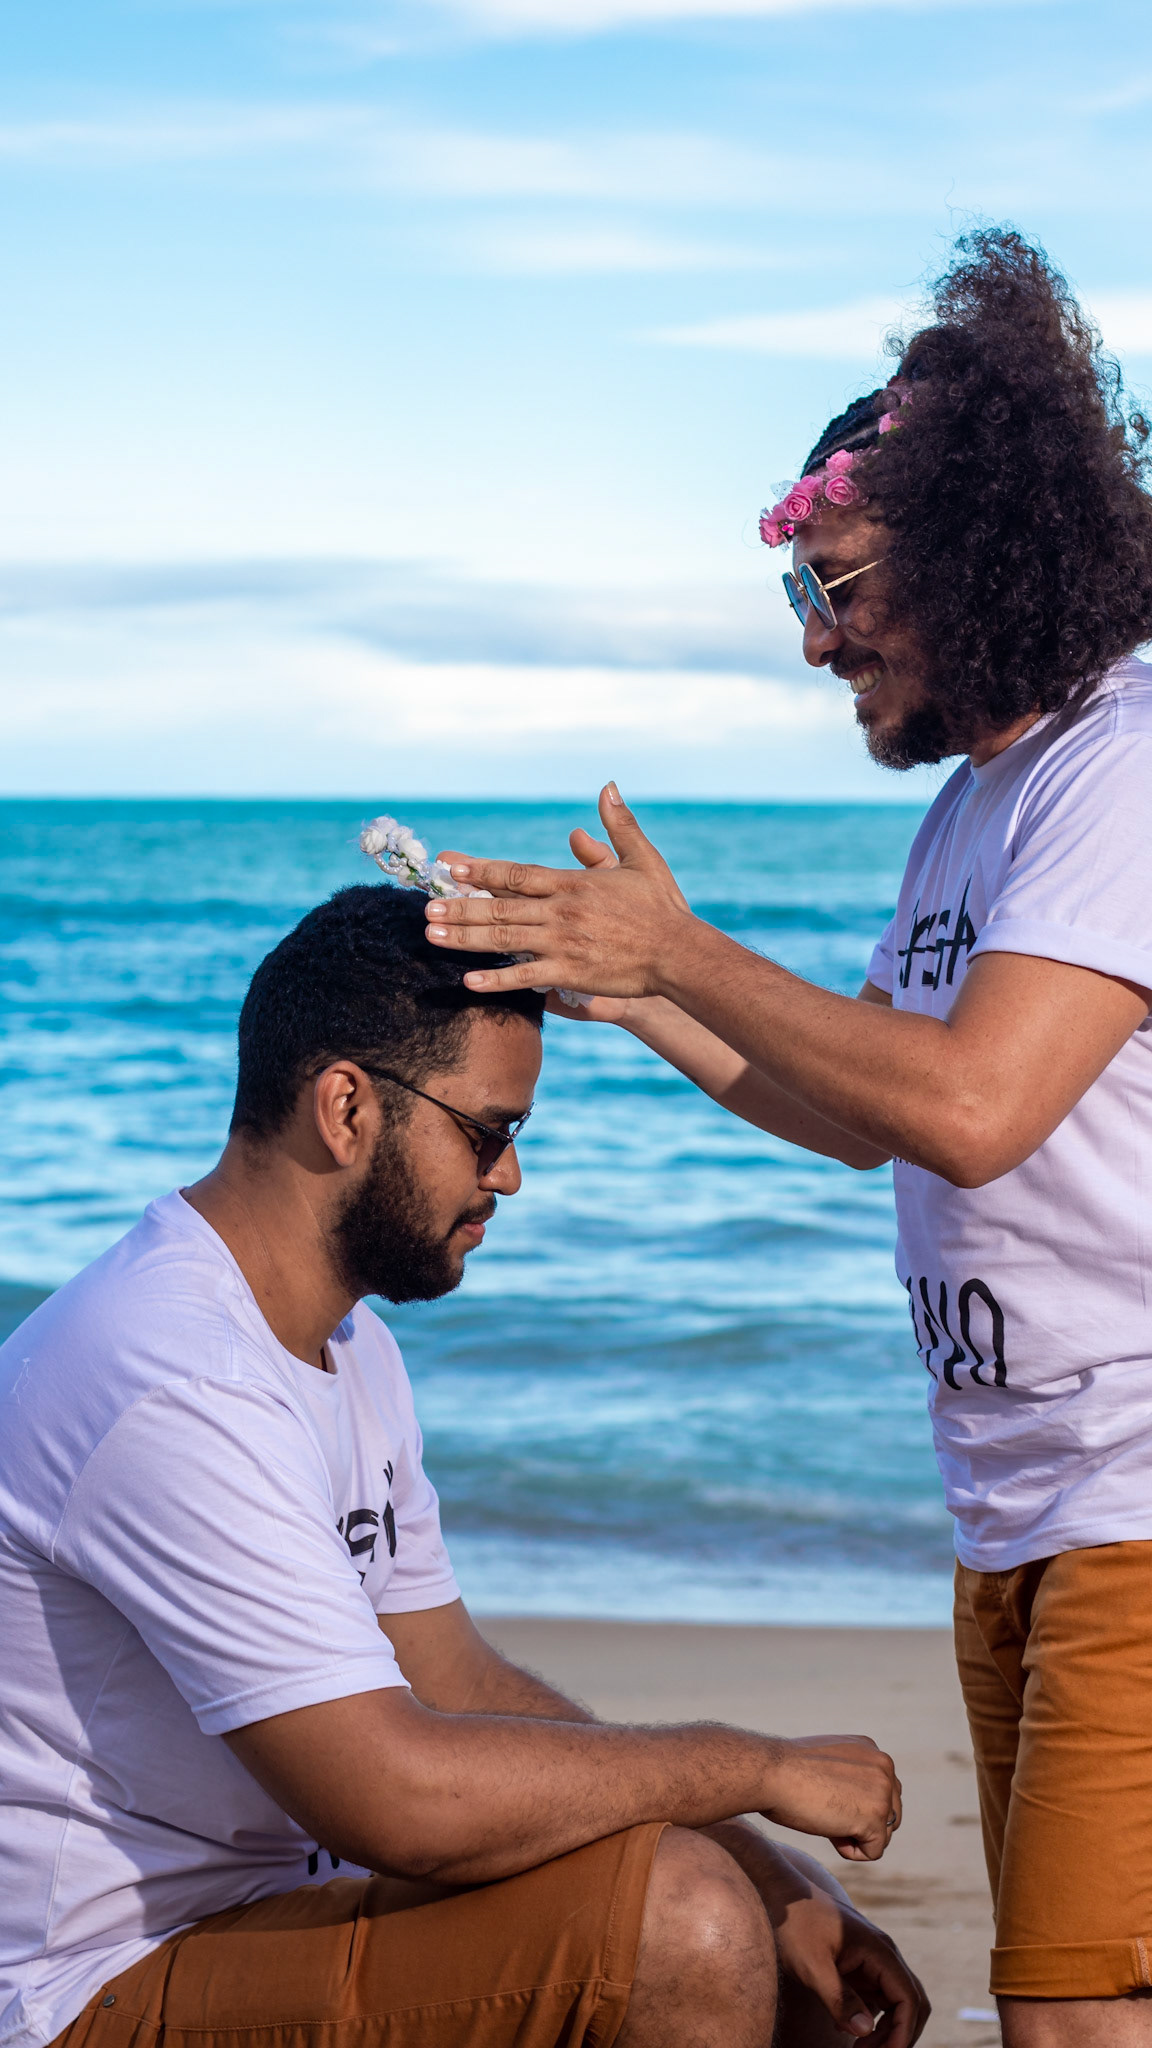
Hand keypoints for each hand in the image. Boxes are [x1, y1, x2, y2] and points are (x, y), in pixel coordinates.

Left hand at [425, 784, 693, 999]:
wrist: (680, 952)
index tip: (451, 866)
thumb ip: (618, 824)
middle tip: (426, 908)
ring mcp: (564, 944)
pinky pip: (526, 978)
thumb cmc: (662, 907)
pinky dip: (497, 981)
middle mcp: (562, 912)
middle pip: (500, 908)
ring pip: (504, 940)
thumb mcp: (642, 858)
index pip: (517, 874)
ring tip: (431, 936)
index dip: (481, 870)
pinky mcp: (571, 973)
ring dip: (465, 938)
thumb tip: (608, 786)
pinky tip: (468, 981)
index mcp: (573, 883)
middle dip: (460, 907)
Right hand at [761, 1735, 901, 1862]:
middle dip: (860, 1823)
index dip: (853, 1806)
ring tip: (827, 1821)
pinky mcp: (875, 1817)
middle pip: (890, 1815)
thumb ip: (849, 1776)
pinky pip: (874, 1852)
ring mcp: (883, 1791)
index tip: (825, 1797)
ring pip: (884, 1835)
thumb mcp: (827, 1763)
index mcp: (872, 1750)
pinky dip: (851, 1852)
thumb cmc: (785, 1771)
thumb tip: (857, 1803)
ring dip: (856, 1837)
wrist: (770, 1772)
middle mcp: (884, 1766)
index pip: (881, 1792)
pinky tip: (830, 1834)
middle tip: (826, 1813)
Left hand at [775, 1874, 929, 2045]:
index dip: (903, 2033)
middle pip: (910, 2002)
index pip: (909, 1998)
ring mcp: (872, 1960)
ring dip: (884, 2031)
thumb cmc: (794, 1925)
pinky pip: (875, 1998)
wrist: (779, 1895)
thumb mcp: (812, 1964)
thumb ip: (839, 1997)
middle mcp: (883, 1954)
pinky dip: (868, 2019)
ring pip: (895, 2003)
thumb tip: (864, 2031)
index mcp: (879, 1951)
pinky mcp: (858, 1966)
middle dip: (898, 2034)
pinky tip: (843, 2028)